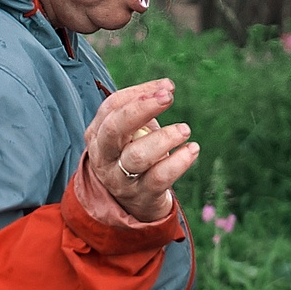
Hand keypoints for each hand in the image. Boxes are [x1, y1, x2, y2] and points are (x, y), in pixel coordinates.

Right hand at [85, 79, 197, 223]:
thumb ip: (143, 108)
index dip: (139, 93)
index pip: (112, 106)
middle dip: (142, 108)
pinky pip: (159, 177)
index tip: (167, 86)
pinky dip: (178, 162)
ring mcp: (121, 178)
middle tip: (168, 97)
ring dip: (164, 138)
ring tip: (185, 129)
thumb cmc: (133, 155)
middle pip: (115, 128)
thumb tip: (166, 87)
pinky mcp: (142, 195)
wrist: (133, 203)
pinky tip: (193, 150)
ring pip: (138, 155)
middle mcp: (104, 156)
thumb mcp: (132, 131)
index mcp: (97, 134)